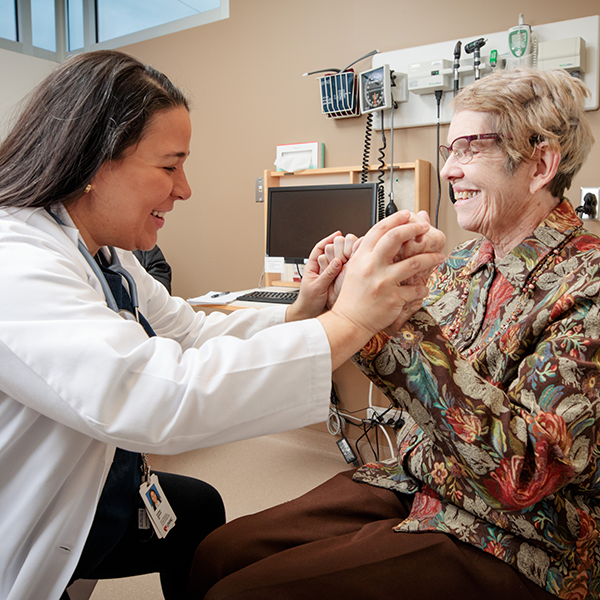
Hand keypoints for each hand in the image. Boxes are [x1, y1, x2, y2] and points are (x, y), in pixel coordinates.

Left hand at [285, 231, 344, 321]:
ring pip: (337, 261)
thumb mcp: (317, 287)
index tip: (337, 234)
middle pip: (330, 253)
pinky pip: (342, 272)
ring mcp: (328, 276)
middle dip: (339, 246)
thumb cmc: (308, 302)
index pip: (320, 248)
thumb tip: (337, 262)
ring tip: (353, 251)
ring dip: (344, 256)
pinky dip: (348, 266)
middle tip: (348, 242)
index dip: (328, 239)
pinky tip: (354, 264)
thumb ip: (327, 275)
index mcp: (312, 267)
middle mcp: (321, 270)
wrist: (309, 314)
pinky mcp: (335, 283)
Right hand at [317, 211, 444, 368]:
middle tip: (425, 228)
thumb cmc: (353, 296)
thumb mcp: (355, 269)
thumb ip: (369, 253)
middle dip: (414, 229)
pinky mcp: (393, 298)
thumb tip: (386, 237)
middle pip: (395, 237)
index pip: (379, 229)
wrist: (349, 321)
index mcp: (361, 257)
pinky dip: (423, 288)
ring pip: (414, 262)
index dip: (396, 219)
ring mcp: (383, 282)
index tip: (408, 215)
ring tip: (438, 257)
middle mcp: (372, 266)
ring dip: (431, 258)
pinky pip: (416, 289)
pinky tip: (424, 287)